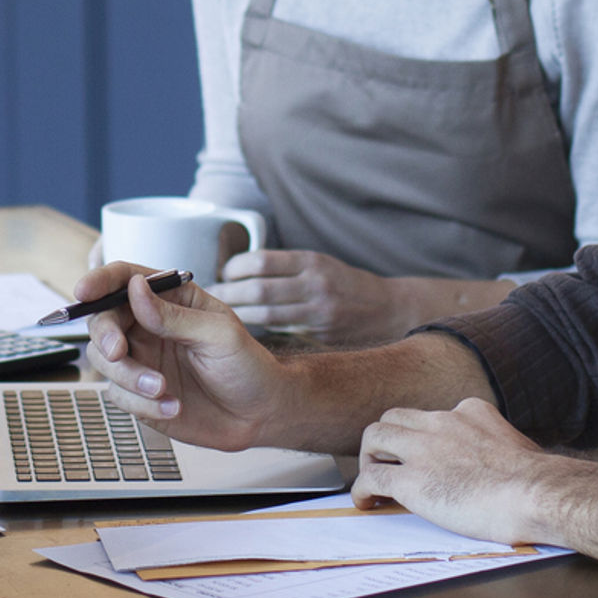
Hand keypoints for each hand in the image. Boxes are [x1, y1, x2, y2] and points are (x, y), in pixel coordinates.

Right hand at [73, 260, 292, 450]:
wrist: (261, 416)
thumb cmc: (249, 366)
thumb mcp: (218, 335)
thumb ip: (173, 316)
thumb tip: (133, 289)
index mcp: (170, 299)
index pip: (124, 279)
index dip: (99, 281)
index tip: (83, 291)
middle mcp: (149, 326)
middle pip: (102, 321)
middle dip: (106, 337)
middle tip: (120, 353)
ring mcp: (143, 359)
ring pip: (104, 360)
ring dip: (128, 377)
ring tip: (163, 389)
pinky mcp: (140, 393)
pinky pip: (118, 395)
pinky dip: (141, 404)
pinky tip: (172, 407)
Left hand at [213, 248, 413, 337]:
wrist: (387, 310)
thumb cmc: (344, 284)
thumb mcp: (318, 263)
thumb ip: (284, 266)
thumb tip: (236, 269)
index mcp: (311, 261)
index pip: (261, 261)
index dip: (234, 268)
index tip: (224, 272)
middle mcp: (315, 285)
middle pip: (258, 290)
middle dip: (228, 294)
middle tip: (210, 297)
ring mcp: (318, 313)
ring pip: (265, 315)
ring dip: (237, 315)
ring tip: (219, 316)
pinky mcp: (319, 336)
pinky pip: (280, 334)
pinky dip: (258, 331)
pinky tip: (242, 332)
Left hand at [352, 398, 560, 543]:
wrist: (536, 494)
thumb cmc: (539, 483)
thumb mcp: (517, 448)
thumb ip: (497, 449)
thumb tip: (501, 471)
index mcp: (470, 412)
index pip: (432, 416)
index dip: (422, 437)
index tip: (424, 456)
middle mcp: (441, 422)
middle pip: (394, 417)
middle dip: (387, 441)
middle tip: (389, 464)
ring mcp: (423, 450)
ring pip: (374, 437)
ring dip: (368, 459)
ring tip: (373, 482)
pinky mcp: (411, 481)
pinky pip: (371, 478)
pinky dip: (362, 490)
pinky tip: (367, 504)